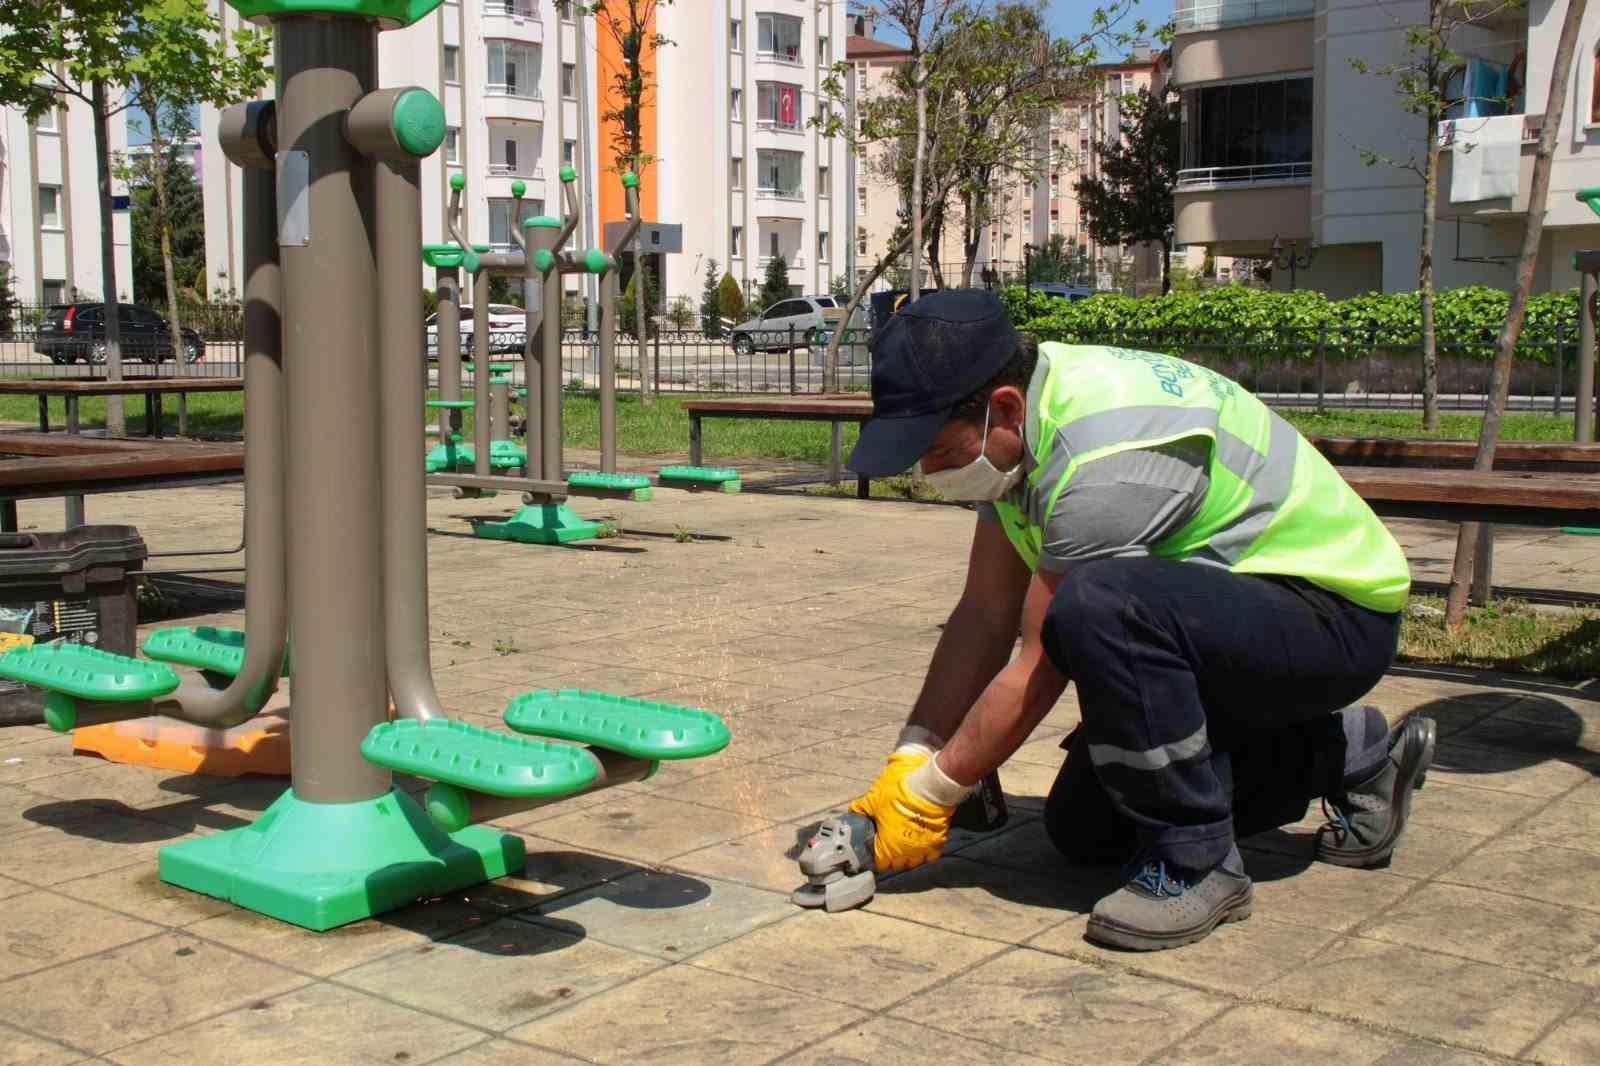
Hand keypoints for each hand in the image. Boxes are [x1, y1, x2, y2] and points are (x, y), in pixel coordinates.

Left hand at [848, 752, 956, 871]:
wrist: (928, 789)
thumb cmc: (899, 795)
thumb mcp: (874, 798)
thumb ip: (863, 808)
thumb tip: (853, 811)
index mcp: (887, 845)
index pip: (880, 863)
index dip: (877, 857)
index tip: (877, 850)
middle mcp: (904, 852)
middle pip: (897, 864)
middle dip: (892, 857)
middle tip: (890, 845)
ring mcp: (922, 850)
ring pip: (914, 862)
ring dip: (909, 856)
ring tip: (905, 845)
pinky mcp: (937, 843)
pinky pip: (931, 856)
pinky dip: (926, 852)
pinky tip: (922, 843)